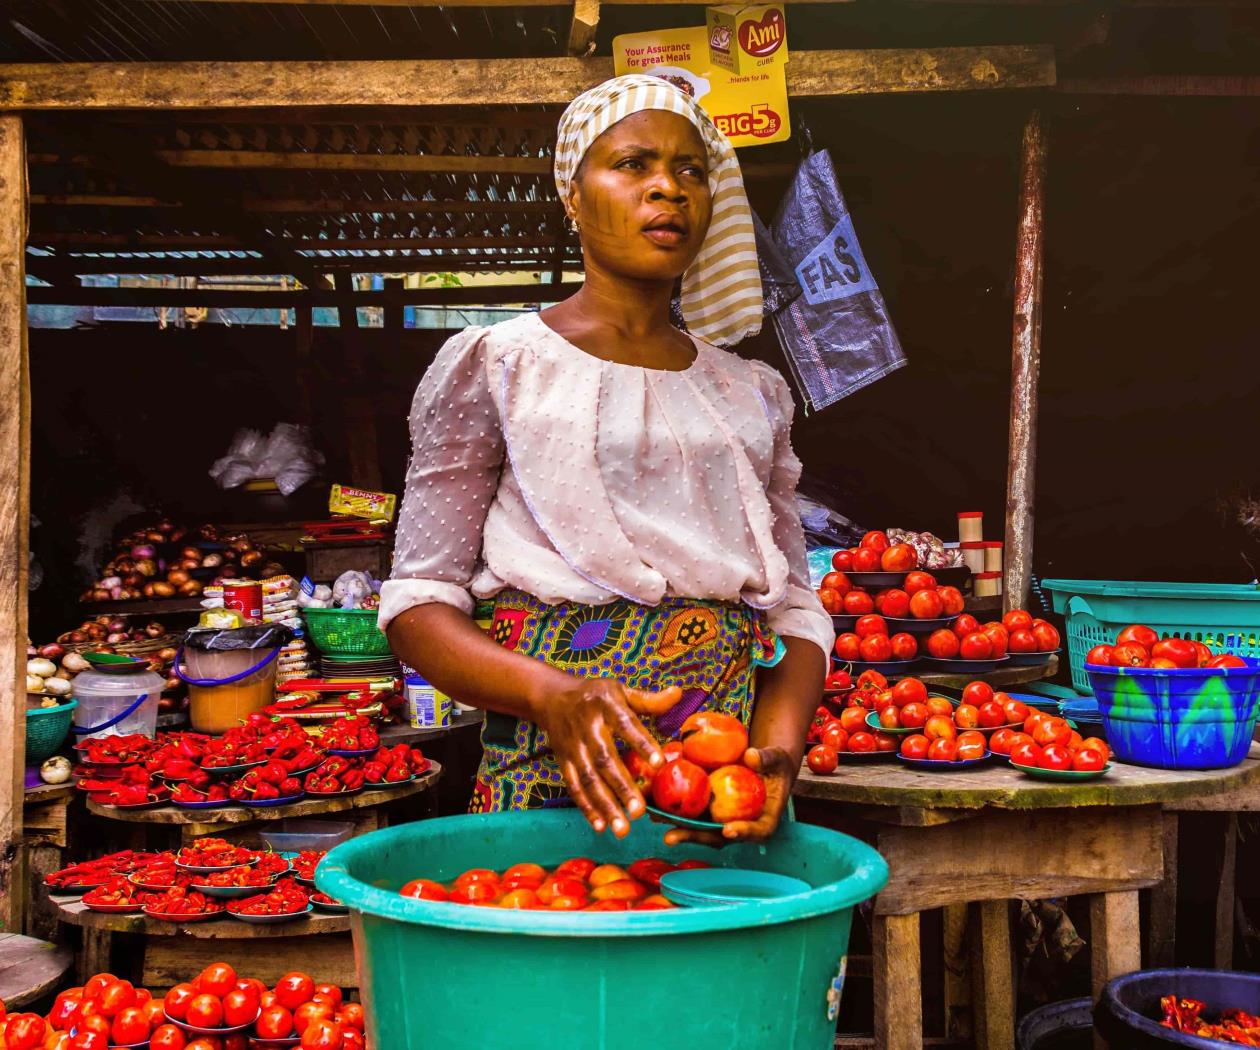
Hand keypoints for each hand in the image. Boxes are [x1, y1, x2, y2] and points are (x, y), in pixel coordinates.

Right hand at [535, 678, 680, 837]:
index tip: (659, 763)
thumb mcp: (620, 690)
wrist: (552, 697)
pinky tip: (600, 826)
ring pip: (589, 779)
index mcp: (606, 706)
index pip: (626, 724)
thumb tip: (679, 693)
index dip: (641, 743)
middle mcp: (588, 728)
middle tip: (639, 812)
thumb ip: (649, 700)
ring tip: (622, 829)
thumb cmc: (596, 695)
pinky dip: (586, 807)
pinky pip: (574, 786)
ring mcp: (573, 747)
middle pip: (605, 760)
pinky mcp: (563, 761)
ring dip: (604, 805)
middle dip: (622, 787)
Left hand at [663, 746, 795, 847]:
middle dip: (694, 837)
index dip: (743, 833)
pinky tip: (654, 800)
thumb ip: (766, 759)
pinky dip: (673, 807)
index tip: (728, 830)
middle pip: (718, 836)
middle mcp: (740, 824)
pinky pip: (692, 810)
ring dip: (676, 825)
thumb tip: (751, 756)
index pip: (757, 831)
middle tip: (672, 836)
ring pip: (700, 826)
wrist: (764, 764)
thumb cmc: (775, 764)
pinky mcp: (709, 808)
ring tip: (654, 819)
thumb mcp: (776, 758)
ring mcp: (722, 818)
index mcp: (763, 819)